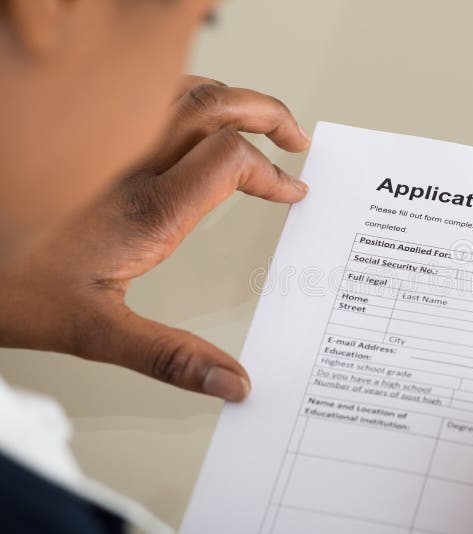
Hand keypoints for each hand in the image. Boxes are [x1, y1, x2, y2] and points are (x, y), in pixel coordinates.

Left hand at [0, 76, 309, 401]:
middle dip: (266, 114)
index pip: (229, 160)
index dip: (271, 173)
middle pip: (213, 105)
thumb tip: (233, 383)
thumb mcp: (96, 333)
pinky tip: (197, 121)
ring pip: (181, 91)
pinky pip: (150, 99)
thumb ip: (171, 357)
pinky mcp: (89, 142)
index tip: (292, 192)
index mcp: (147, 210)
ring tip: (259, 119)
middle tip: (296, 137)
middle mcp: (129, 164)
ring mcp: (107, 145)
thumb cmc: (11, 289)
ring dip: (230, 99)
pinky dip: (190, 100)